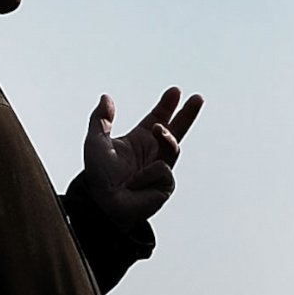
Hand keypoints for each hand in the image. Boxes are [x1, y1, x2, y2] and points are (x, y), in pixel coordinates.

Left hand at [82, 87, 200, 225]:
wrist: (104, 203)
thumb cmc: (99, 176)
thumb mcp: (95, 142)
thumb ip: (101, 119)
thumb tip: (106, 97)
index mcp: (139, 140)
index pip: (156, 118)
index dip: (166, 105)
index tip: (175, 91)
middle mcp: (152, 152)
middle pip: (176, 130)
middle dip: (188, 114)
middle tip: (198, 98)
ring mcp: (161, 168)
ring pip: (173, 146)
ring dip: (165, 135)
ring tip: (157, 129)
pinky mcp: (166, 184)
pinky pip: (162, 169)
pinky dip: (147, 174)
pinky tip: (136, 185)